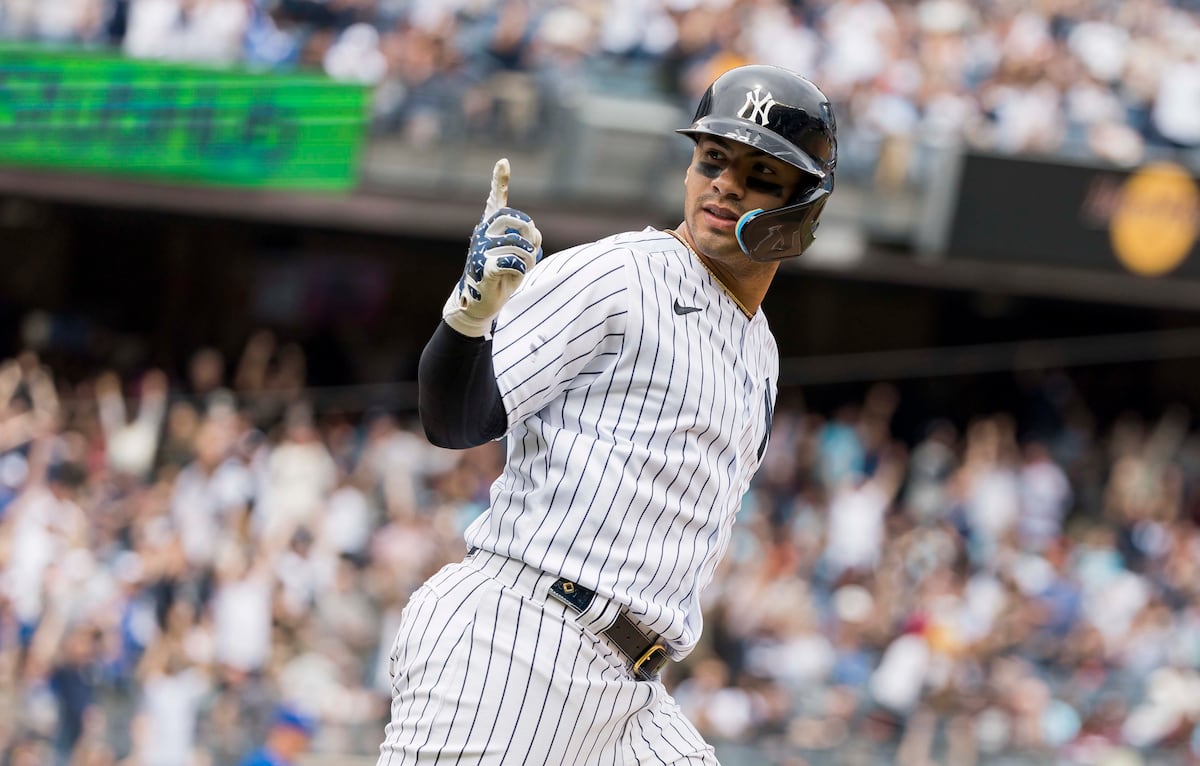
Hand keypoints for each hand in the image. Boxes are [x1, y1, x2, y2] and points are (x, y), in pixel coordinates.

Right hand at [442, 158, 541, 336]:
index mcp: (489, 228)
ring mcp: (482, 250)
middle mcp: (483, 234)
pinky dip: (520, 271)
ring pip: (520, 246)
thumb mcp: (518, 257)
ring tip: (520, 269)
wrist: (479, 303)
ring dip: (527, 260)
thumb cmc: (500, 278)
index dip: (500, 181)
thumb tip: (535, 234)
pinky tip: (512, 276)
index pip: (496, 201)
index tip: (503, 162)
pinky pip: (514, 263)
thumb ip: (528, 241)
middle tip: (530, 249)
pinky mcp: (484, 267)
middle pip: (516, 220)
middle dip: (530, 234)